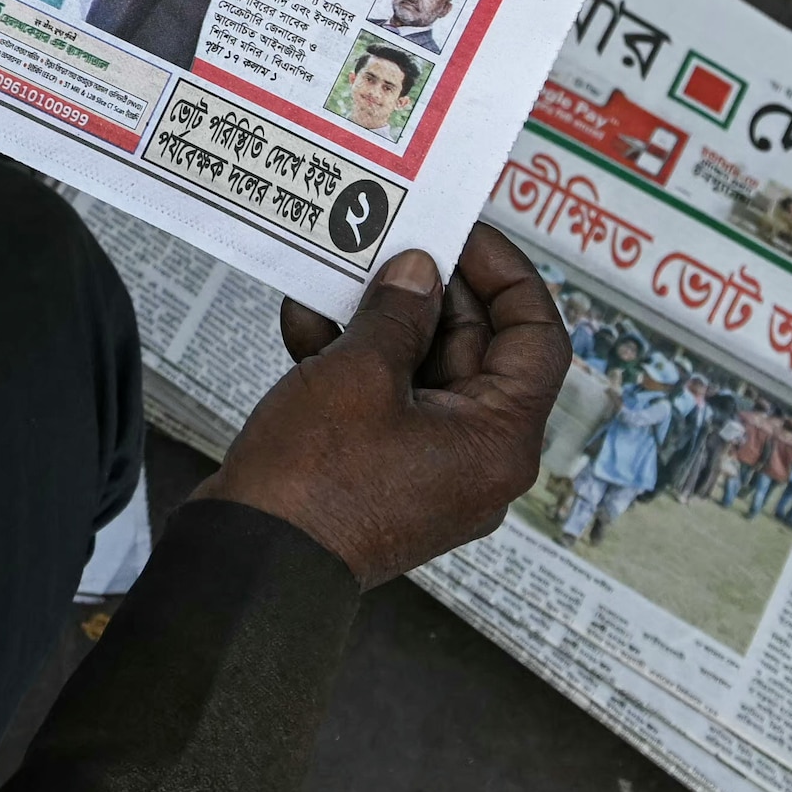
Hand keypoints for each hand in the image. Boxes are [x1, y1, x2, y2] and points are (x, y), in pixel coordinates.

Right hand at [204, 226, 569, 587]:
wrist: (254, 561)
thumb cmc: (316, 479)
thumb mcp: (359, 373)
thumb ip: (398, 312)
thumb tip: (419, 272)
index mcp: (499, 439)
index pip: (537, 338)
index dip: (505, 274)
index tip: (461, 231)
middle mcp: (477, 457)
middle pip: (475, 350)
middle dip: (425, 291)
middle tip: (387, 238)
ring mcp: (430, 468)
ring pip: (420, 371)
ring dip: (378, 322)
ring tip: (333, 275)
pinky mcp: (383, 472)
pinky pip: (385, 402)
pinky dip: (352, 361)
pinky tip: (305, 323)